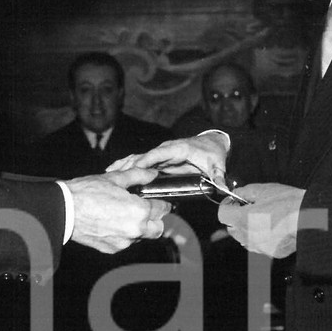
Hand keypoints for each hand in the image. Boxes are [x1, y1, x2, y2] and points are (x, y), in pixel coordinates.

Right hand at [66, 169, 171, 252]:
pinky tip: (112, 222)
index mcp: (139, 211)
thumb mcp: (114, 178)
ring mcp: (123, 242)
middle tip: (145, 209)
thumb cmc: (86, 193)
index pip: (163, 210)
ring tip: (124, 214)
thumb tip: (151, 174)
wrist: (64, 210)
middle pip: (157, 229)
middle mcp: (135, 230)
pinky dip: (123, 234)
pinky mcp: (112, 249)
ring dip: (139, 227)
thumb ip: (138, 176)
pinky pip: (125, 242)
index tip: (159, 201)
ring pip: (141, 237)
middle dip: (155, 220)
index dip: (162, 203)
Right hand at [106, 131, 230, 183]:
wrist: (211, 144)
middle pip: (144, 156)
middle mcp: (165, 150)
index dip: (148, 159)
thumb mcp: (217, 163)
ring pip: (138, 159)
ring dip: (123, 165)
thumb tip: (223, 186)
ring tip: (108, 173)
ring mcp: (160, 155)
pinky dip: (127, 167)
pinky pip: (140, 164)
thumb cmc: (212, 153)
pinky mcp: (157, 161)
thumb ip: (219, 175)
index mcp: (178, 148)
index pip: (160, 153)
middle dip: (129, 163)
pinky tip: (114, 173)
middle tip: (113, 172)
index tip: (136, 166)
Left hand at [218, 182, 305, 257]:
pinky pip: (260, 245)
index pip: (222, 214)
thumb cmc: (290, 203)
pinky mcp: (271, 253)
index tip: (234, 201)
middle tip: (249, 208)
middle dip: (236, 218)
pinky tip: (274, 228)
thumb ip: (245, 192)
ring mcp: (260, 246)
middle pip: (231, 228)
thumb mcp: (264, 190)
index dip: (227, 205)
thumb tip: (238, 193)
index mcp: (243, 219)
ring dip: (248, 229)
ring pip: (245, 239)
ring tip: (264, 218)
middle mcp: (248, 236)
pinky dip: (262, 238)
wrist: (312, 218)